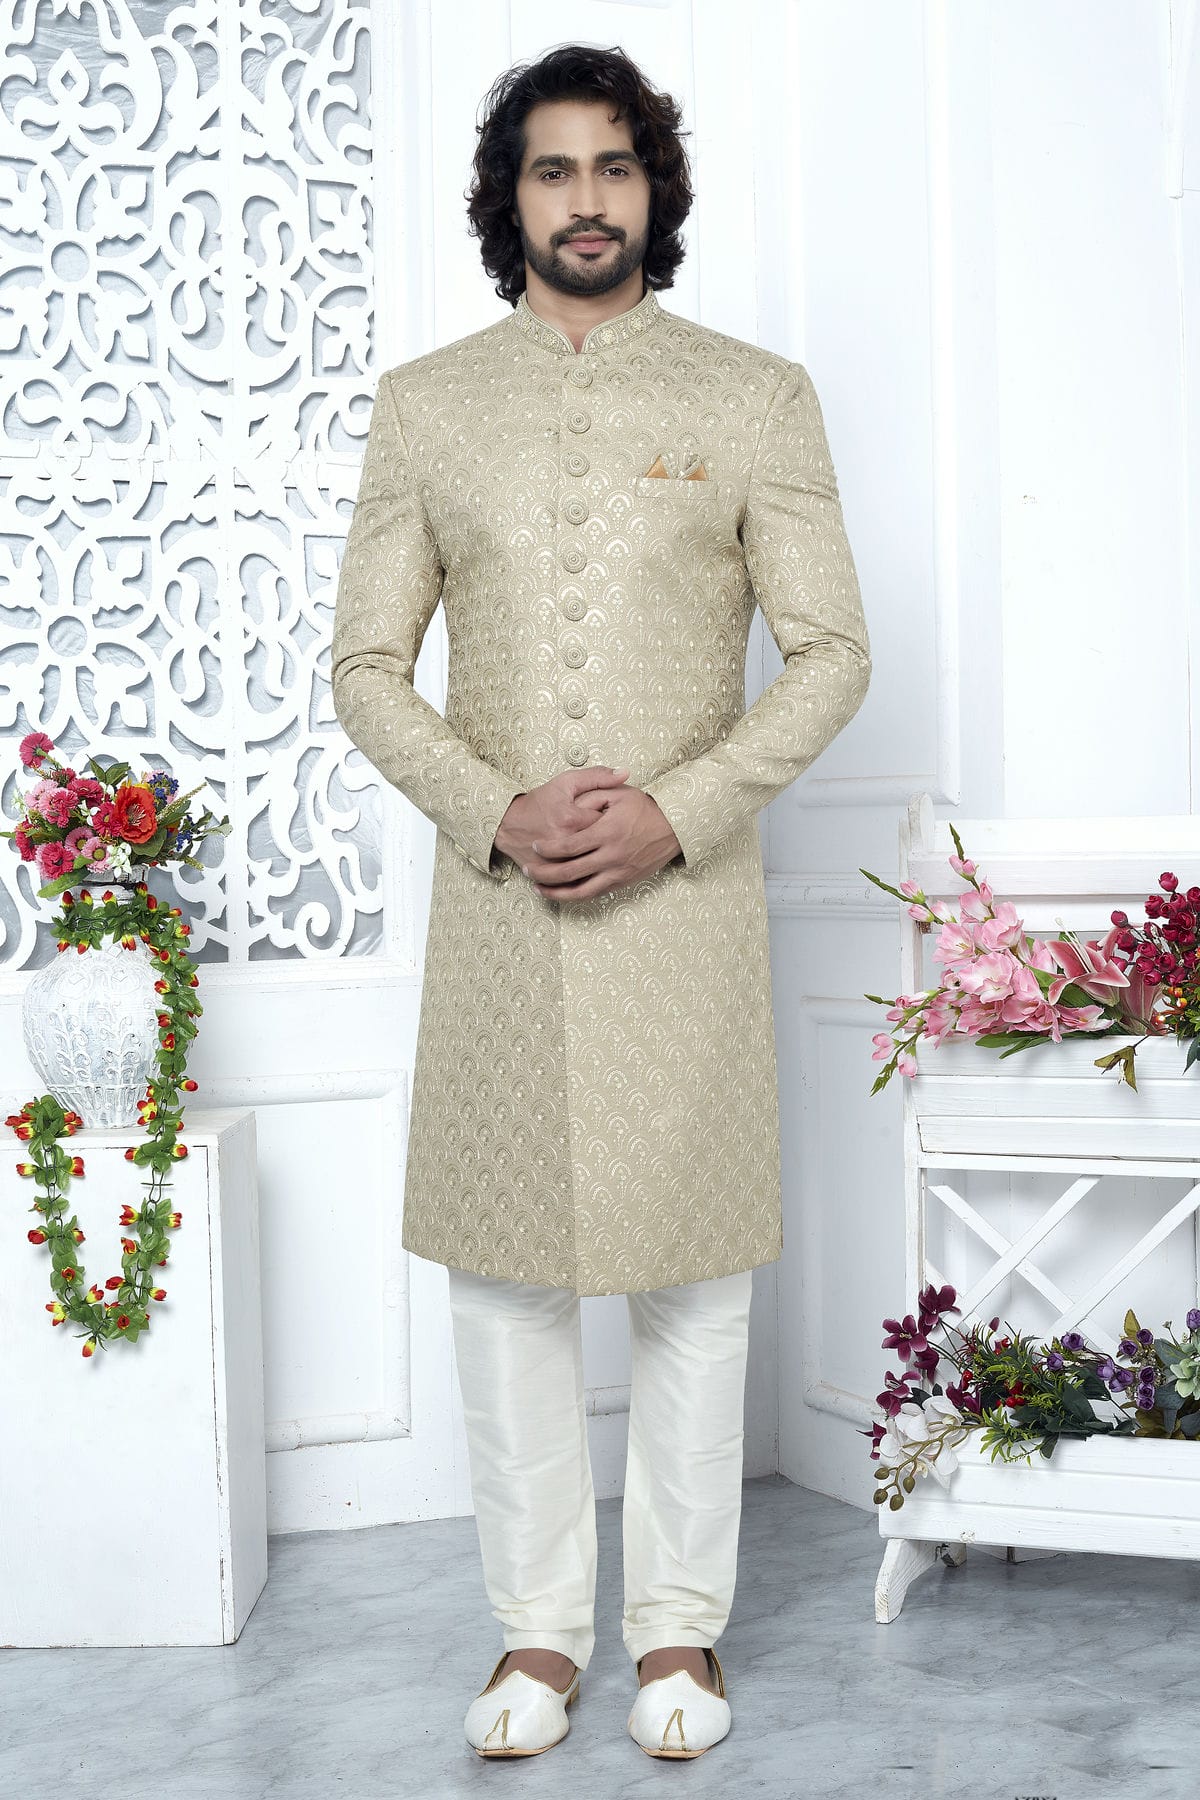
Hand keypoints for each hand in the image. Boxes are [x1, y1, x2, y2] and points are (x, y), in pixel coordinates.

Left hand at [496, 770, 681, 901]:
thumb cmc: (645, 808)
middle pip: (570, 872)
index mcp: (607, 832)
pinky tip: (564, 893)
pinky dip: (577, 896)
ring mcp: (618, 872)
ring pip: (581, 891)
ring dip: (557, 892)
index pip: (569, 846)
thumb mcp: (619, 794)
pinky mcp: (624, 881)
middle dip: (545, 873)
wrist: (675, 827)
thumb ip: (593, 794)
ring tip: (539, 889)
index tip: (537, 847)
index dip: (549, 849)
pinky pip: (596, 893)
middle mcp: (612, 856)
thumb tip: (572, 802)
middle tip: (528, 869)